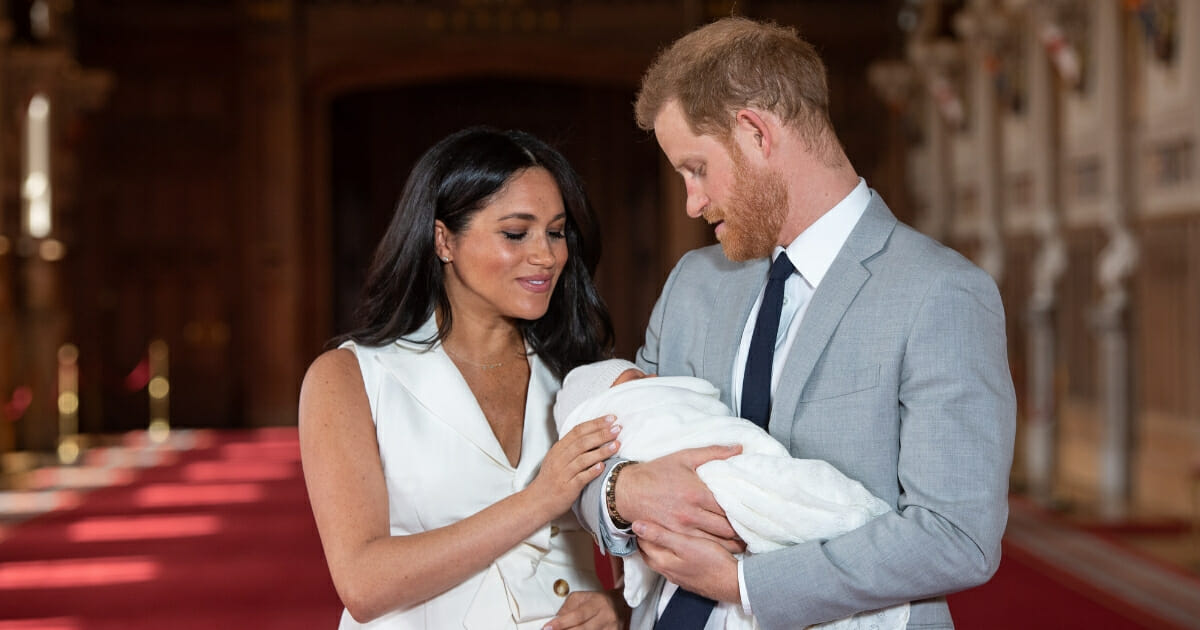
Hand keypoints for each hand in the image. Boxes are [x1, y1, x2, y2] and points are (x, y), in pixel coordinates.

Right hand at [529, 416, 619, 515]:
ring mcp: (563, 473)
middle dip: (601, 434)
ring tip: (616, 445)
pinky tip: (603, 466)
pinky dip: (592, 471)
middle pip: (582, 442)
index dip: (595, 423)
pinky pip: (581, 478)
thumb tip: (596, 435)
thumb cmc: (551, 479)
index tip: (611, 418)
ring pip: (583, 459)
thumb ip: (573, 447)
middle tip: (617, 428)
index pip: (577, 431)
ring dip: (601, 451)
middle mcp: (560, 459)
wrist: (537, 501)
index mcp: (558, 449)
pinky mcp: (567, 488)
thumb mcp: (558, 459)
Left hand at [544, 589, 627, 629]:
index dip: (561, 623)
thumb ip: (567, 608)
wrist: (622, 604)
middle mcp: (607, 616)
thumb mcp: (581, 597)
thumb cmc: (597, 600)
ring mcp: (612, 629)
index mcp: (598, 603)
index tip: (547, 628)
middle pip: (583, 629)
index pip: (577, 615)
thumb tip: (555, 621)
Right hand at [616, 446, 745, 552]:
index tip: (757, 512)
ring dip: (733, 544)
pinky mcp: (674, 537)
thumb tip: (739, 448)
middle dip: (743, 531)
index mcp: (697, 493)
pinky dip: (715, 549)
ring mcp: (682, 528)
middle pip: (726, 528)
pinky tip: (725, 549)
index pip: (730, 507)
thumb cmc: (656, 472)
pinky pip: (700, 547)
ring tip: (746, 542)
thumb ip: (714, 453)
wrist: (627, 491)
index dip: (745, 511)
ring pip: (716, 543)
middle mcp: (691, 513)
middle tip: (755, 530)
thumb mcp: (685, 457)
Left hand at [634, 520, 739, 603]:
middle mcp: (668, 571)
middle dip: (646, 539)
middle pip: (650, 553)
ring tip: (661, 532)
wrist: (734, 583)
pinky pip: (674, 564)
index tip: (642, 516)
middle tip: (648, 522)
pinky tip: (679, 548)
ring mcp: (679, 577)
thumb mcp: (685, 544)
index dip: (641, 529)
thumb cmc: (711, 561)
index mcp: (663, 561)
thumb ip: (660, 535)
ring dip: (658, 547)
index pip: (643, 544)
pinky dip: (671, 554)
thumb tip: (637, 525)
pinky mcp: (690, 578)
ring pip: (662, 559)